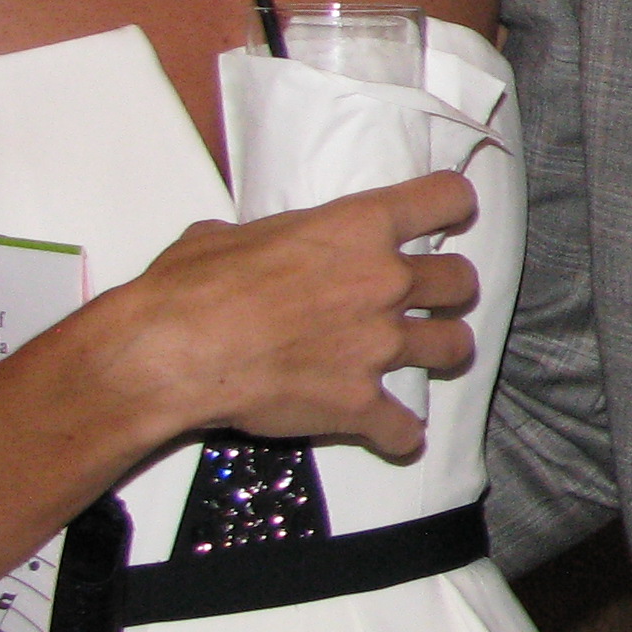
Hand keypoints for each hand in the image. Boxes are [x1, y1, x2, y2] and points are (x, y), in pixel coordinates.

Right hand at [109, 171, 480, 460]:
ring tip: (423, 356)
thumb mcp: (225, 236)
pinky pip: (405, 428)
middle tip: (427, 298)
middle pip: (461, 280)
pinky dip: (398, 433)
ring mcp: (379, 346)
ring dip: (442, 351)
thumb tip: (241, 247)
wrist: (170, 354)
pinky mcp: (360, 403)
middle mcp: (384, 282)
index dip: (451, 207)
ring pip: (455, 346)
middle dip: (449, 290)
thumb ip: (263, 239)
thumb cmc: (190, 286)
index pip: (446, 198)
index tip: (446, 218)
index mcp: (358, 228)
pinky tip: (390, 432)